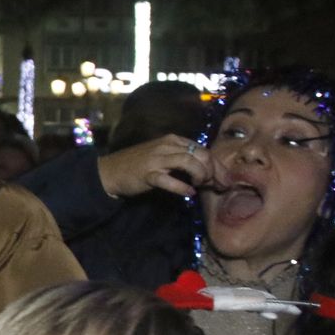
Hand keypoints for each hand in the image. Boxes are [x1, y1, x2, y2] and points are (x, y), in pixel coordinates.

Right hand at [97, 134, 213, 198]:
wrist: (109, 171)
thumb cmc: (138, 165)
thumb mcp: (163, 156)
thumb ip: (184, 160)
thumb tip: (209, 173)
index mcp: (173, 140)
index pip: (204, 149)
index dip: (218, 165)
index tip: (225, 180)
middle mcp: (167, 145)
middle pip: (201, 154)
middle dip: (214, 171)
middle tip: (218, 186)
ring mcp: (156, 159)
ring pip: (189, 162)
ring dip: (201, 176)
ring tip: (201, 186)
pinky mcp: (147, 174)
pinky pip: (169, 180)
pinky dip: (182, 187)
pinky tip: (188, 193)